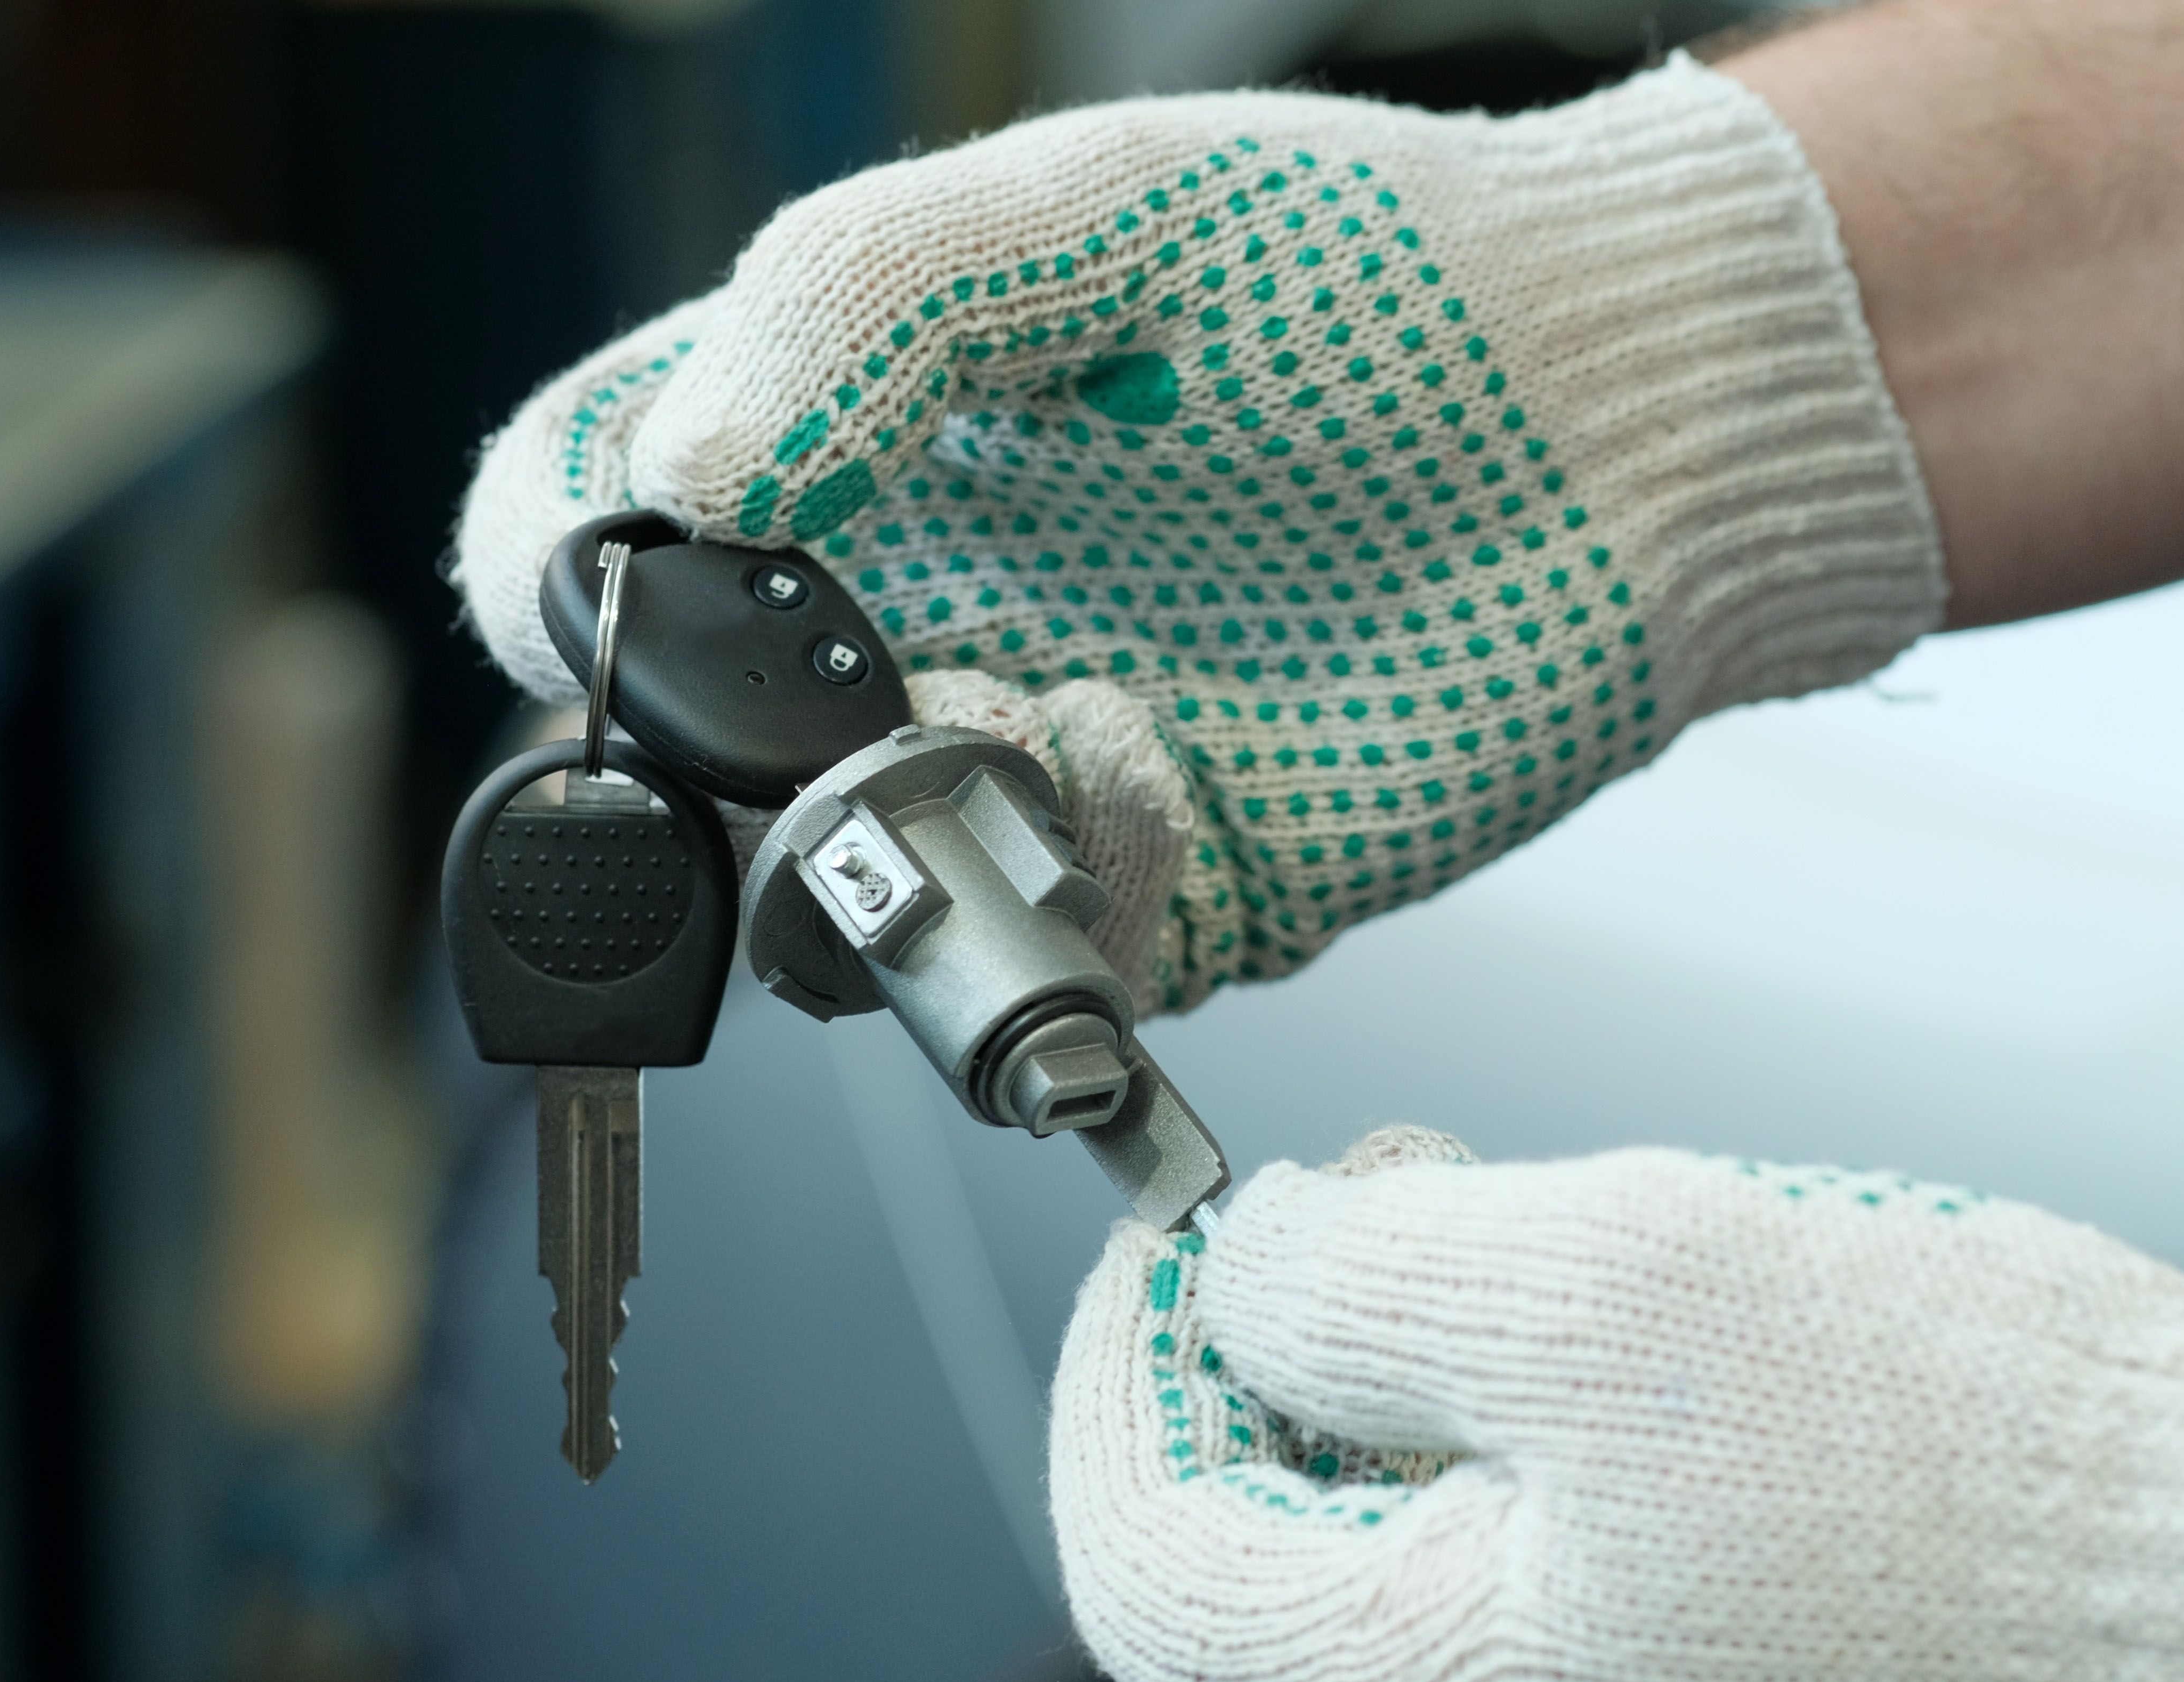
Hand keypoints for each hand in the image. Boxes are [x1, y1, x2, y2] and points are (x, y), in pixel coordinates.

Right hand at [454, 58, 1942, 1012]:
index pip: (590, 525)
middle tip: (888, 664)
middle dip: (736, 756)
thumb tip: (682, 473)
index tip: (622, 582)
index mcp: (840, 444)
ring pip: (837, 910)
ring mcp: (1028, 770)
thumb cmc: (1371, 274)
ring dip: (900, 833)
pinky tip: (1173, 758)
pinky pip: (1045, 973)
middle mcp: (904, 624)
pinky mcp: (1170, 887)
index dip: (555, 572)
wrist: (1628, 411)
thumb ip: (867, 299)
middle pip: (684, 770)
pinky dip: (1071, 896)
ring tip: (1063, 703)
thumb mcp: (1104, 207)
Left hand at [1049, 1132, 2183, 1681]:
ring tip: (1464, 1215)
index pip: (1144, 1559)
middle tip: (1337, 1200)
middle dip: (1266, 1340)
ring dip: (1381, 1346)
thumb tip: (1239, 1266)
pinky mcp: (1659, 1631)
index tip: (1164, 1234)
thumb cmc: (1954, 1449)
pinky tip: (1559, 1296)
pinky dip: (1486, 1388)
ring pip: (1370, 1512)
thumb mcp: (1602, 1290)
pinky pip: (1497, 1516)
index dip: (1124, 1369)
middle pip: (1247, 1537)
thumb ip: (1364, 1281)